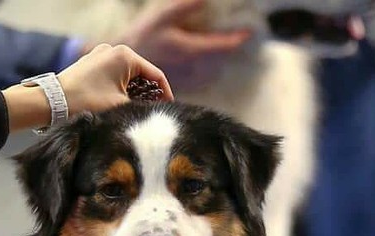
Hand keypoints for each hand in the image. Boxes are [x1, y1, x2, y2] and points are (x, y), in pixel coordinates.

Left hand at [3, 43, 172, 130]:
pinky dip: (123, 88)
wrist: (53, 102)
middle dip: (150, 94)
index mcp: (125, 56)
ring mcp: (102, 55)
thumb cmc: (87, 102)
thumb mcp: (121, 106)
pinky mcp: (93, 63)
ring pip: (129, 75)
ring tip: (140, 110)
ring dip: (136, 92)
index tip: (169, 110)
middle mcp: (114, 50)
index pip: (156, 75)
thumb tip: (156, 113)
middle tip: (155, 112)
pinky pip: (116, 74)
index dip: (166, 95)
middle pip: (143, 74)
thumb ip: (143, 107)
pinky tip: (124, 103)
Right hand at [115, 0, 251, 91]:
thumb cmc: (143, 38)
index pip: (223, 46)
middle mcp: (194, 68)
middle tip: (232, 38)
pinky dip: (209, 72)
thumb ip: (185, 7)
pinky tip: (202, 64)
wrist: (126, 65)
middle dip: (227, 49)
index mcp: (191, 50)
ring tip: (216, 50)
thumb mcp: (162, 16)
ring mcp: (191, 81)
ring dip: (219, 61)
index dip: (238, 39)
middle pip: (222, 61)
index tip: (248, 33)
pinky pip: (205, 82)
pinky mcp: (185, 88)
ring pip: (215, 72)